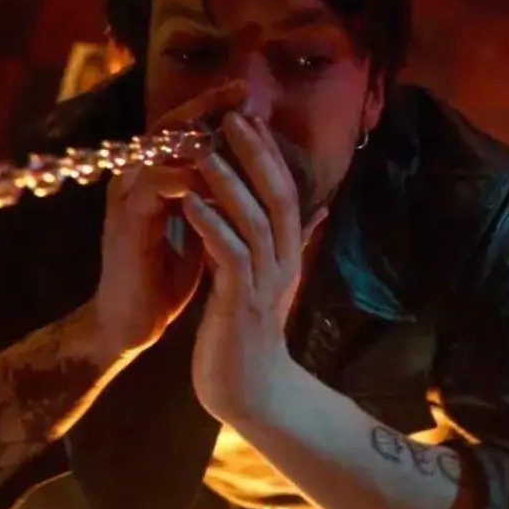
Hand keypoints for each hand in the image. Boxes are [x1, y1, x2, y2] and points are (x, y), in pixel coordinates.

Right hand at [89, 81, 247, 352]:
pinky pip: (154, 185)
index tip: (251, 97)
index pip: (183, 130)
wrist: (131, 323)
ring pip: (161, 150)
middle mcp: (137, 179)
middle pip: (169, 126)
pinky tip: (214, 176)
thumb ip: (223, 206)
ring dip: (200, 139)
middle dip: (207, 107)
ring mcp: (127, 196)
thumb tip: (263, 187)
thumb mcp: (204, 235)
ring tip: (235, 128)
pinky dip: (185, 178)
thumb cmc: (165, 280)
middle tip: (243, 92)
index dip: (214, 110)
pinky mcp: (126, 220)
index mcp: (155, 180)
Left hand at [181, 112, 326, 419]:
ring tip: (205, 149)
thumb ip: (291, 243)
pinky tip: (191, 202)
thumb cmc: (249, 334)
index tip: (246, 116)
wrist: (248, 393)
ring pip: (255, 222)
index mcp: (288, 254)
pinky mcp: (240, 304)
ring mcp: (264, 283)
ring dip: (230, 183)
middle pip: (278, 197)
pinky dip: (211, 226)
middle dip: (256, 155)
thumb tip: (317, 209)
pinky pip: (229, 256)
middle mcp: (283, 263)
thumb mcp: (271, 281)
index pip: (285, 191)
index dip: (268, 153)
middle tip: (232, 117)